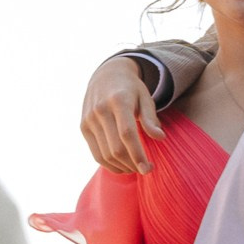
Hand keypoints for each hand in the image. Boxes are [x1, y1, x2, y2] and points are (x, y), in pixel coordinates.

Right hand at [82, 53, 163, 174]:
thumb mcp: (145, 97)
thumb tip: (160, 138)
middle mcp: (100, 110)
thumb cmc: (131, 89)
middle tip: (146, 169)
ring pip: (105, 154)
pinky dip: (109, 164)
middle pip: (116, 148)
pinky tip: (122, 165)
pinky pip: (96, 153)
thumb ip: (150, 118)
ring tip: (135, 168)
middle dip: (132, 164)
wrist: (106, 75)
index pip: (127, 134)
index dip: (138, 154)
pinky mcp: (83, 127)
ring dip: (122, 167)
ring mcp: (89, 119)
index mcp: (118, 101)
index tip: (148, 169)